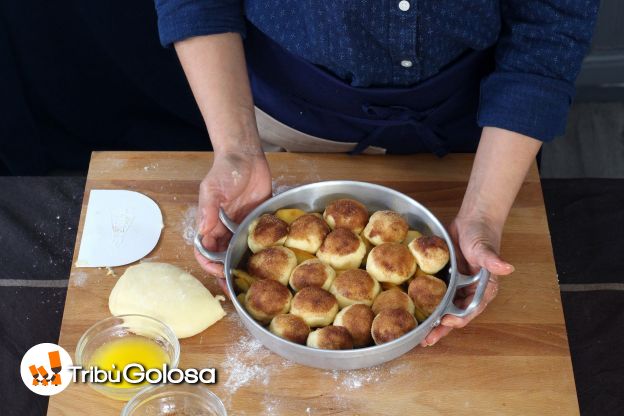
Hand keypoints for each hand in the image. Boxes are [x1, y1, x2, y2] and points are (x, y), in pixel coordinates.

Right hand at [194, 151, 271, 293]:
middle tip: (236, 290)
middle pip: (223, 258)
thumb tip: (203, 230)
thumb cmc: (225, 170)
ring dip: (243, 267)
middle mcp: (225, 229)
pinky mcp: (258, 223)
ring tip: (253, 285)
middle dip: (226, 274)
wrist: (246, 156)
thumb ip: (208, 209)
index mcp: (210, 224)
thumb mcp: (212, 188)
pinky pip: (258, 241)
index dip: (209, 265)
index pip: (206, 251)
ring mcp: (241, 227)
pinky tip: (269, 265)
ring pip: (239, 253)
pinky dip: (261, 253)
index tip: (219, 273)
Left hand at [421, 214, 514, 345]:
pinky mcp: (446, 279)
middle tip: (425, 340)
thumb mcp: (484, 248)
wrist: (472, 220)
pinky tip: (415, 311)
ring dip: (432, 320)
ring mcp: (457, 286)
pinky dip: (427, 303)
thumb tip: (507, 267)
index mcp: (483, 290)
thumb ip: (492, 260)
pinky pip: (436, 294)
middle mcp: (470, 292)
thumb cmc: (482, 234)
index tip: (444, 321)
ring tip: (417, 332)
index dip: (457, 319)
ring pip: (444, 308)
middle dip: (441, 328)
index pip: (469, 310)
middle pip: (455, 315)